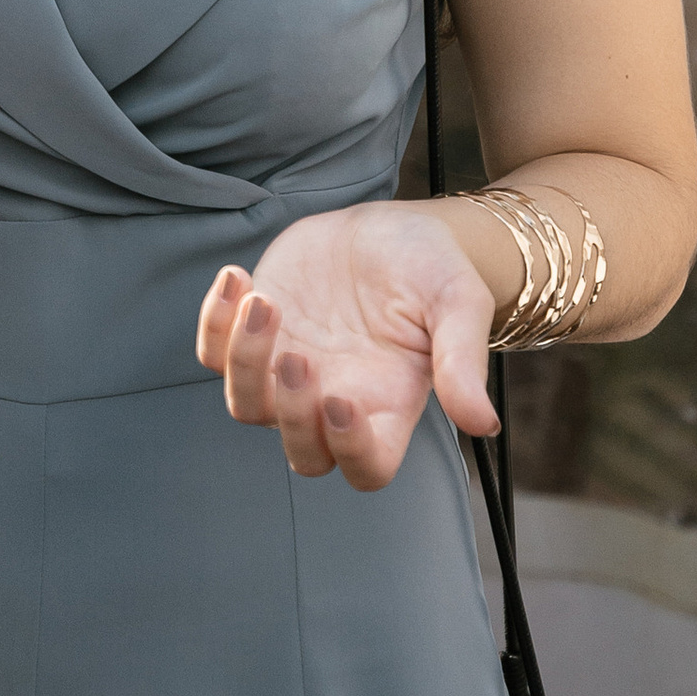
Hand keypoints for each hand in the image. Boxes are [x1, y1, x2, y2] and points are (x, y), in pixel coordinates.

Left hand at [197, 203, 498, 490]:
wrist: (390, 228)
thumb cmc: (433, 268)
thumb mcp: (459, 303)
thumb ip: (463, 361)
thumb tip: (484, 424)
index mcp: (389, 405)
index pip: (368, 467)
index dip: (351, 450)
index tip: (342, 400)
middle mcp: (336, 400)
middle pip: (302, 453)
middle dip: (290, 412)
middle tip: (296, 357)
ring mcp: (290, 372)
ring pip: (247, 407)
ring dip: (244, 363)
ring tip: (264, 302)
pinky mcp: (256, 335)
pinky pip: (213, 353)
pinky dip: (213, 324)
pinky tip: (236, 279)